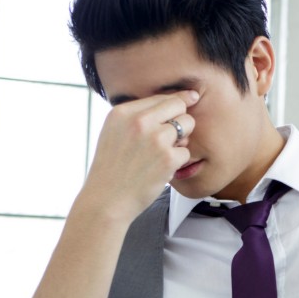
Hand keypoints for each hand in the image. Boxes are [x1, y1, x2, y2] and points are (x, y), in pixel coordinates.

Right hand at [80, 90, 197, 219]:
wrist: (106, 199)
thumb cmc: (112, 168)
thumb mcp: (114, 133)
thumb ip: (137, 117)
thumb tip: (173, 100)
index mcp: (122, 112)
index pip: (161, 97)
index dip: (178, 100)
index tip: (192, 97)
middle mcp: (139, 121)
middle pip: (179, 106)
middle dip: (181, 119)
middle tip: (171, 137)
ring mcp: (154, 139)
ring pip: (187, 126)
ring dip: (181, 140)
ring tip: (162, 154)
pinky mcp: (167, 158)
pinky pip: (186, 152)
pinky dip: (178, 162)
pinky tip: (161, 170)